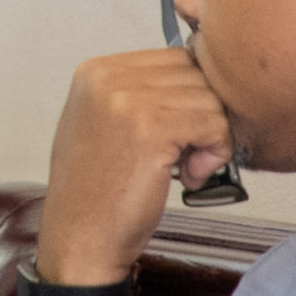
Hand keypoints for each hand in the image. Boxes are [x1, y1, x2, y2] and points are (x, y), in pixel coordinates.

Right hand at [37, 49, 234, 285]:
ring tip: (185, 168)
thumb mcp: (103, 123)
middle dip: (203, 115)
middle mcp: (107, 77)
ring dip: (211, 138)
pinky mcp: (152, 127)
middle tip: (186, 155)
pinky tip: (190, 176)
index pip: (174, 59)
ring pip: (210, 99)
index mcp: (94, 71)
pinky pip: (215, 124)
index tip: (179, 133)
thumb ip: (137, 95)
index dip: (190, 98)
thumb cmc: (96, 190)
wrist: (79, 235)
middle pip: (195, 74)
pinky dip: (215, 154)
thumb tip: (196, 78)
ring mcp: (127, 99)